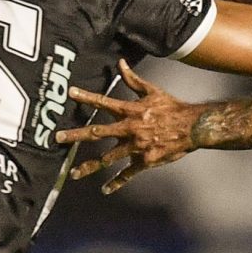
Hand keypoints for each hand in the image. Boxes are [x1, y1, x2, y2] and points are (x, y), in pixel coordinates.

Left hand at [56, 61, 197, 191]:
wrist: (193, 126)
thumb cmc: (172, 107)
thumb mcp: (152, 91)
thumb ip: (133, 79)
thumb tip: (120, 63)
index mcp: (131, 111)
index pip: (104, 103)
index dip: (87, 97)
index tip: (70, 93)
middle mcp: (130, 129)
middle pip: (97, 133)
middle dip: (76, 136)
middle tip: (58, 138)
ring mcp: (136, 147)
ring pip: (108, 158)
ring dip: (90, 166)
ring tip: (74, 173)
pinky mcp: (145, 161)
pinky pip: (128, 174)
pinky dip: (116, 182)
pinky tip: (105, 189)